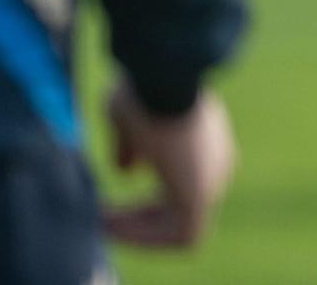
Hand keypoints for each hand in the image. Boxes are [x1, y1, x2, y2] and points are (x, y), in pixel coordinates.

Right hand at [101, 81, 236, 248]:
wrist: (161, 80)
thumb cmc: (145, 92)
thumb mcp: (131, 122)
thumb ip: (130, 148)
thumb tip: (126, 170)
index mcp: (205, 148)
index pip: (176, 191)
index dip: (141, 206)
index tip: (109, 206)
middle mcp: (215, 166)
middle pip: (176, 210)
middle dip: (136, 219)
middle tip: (101, 219)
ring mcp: (212, 181)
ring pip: (177, 226)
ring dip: (137, 231)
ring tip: (101, 222)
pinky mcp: (202, 196)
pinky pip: (181, 235)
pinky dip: (146, 237)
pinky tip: (112, 224)